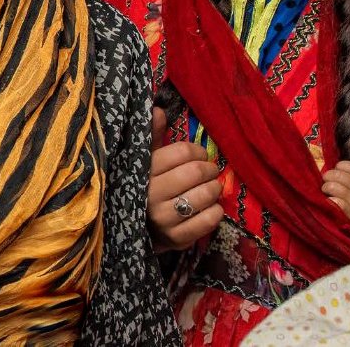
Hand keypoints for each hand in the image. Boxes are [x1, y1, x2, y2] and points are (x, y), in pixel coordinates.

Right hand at [147, 107, 223, 251]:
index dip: (197, 151)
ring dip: (214, 189)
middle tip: (209, 171)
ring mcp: (163, 220)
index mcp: (140, 171)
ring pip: (204, 196)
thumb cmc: (143, 187)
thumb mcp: (143, 160)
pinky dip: (216, 211)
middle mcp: (149, 195)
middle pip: (195, 172)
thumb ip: (152, 136)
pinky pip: (208, 221)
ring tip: (211, 188)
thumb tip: (158, 110)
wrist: (133, 230)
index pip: (182, 152)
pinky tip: (211, 207)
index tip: (198, 154)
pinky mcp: (175, 239)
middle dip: (209, 169)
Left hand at [322, 160, 349, 233]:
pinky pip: (334, 201)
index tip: (338, 170)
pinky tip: (329, 201)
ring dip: (326, 188)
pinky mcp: (349, 212)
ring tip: (326, 190)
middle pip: (338, 174)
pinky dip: (329, 201)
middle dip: (329, 176)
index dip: (340, 166)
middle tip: (328, 180)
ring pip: (333, 186)